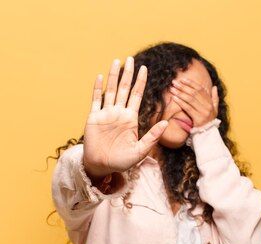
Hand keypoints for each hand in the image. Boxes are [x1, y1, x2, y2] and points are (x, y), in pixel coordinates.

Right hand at [82, 56, 168, 178]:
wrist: (102, 167)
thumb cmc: (121, 161)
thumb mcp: (141, 151)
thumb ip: (152, 137)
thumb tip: (166, 123)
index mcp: (130, 118)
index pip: (137, 95)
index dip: (140, 81)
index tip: (145, 68)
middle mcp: (119, 113)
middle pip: (124, 89)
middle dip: (128, 74)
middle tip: (131, 58)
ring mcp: (106, 114)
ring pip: (111, 90)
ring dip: (114, 76)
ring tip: (117, 61)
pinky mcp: (94, 118)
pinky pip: (96, 100)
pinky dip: (98, 88)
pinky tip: (101, 77)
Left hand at [168, 78, 218, 127]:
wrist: (208, 134)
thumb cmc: (209, 120)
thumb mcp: (215, 109)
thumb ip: (215, 98)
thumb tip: (214, 87)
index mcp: (210, 102)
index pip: (200, 89)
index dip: (191, 83)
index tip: (182, 79)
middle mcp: (207, 106)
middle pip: (194, 93)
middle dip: (183, 87)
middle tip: (174, 82)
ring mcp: (203, 112)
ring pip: (190, 99)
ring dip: (180, 93)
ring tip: (172, 89)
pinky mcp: (198, 118)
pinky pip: (188, 108)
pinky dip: (180, 102)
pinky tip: (174, 98)